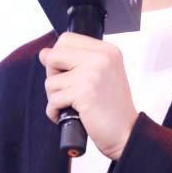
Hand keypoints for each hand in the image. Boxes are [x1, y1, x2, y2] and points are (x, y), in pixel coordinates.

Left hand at [38, 32, 138, 159]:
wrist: (127, 133)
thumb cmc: (113, 108)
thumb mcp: (100, 75)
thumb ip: (74, 61)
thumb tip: (44, 53)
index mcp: (107, 50)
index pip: (66, 39)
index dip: (59, 58)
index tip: (70, 74)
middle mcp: (101, 58)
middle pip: (54, 55)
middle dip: (54, 76)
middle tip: (70, 91)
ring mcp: (92, 74)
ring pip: (50, 81)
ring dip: (56, 98)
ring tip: (74, 105)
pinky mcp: (84, 92)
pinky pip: (53, 100)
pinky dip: (55, 112)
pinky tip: (70, 115)